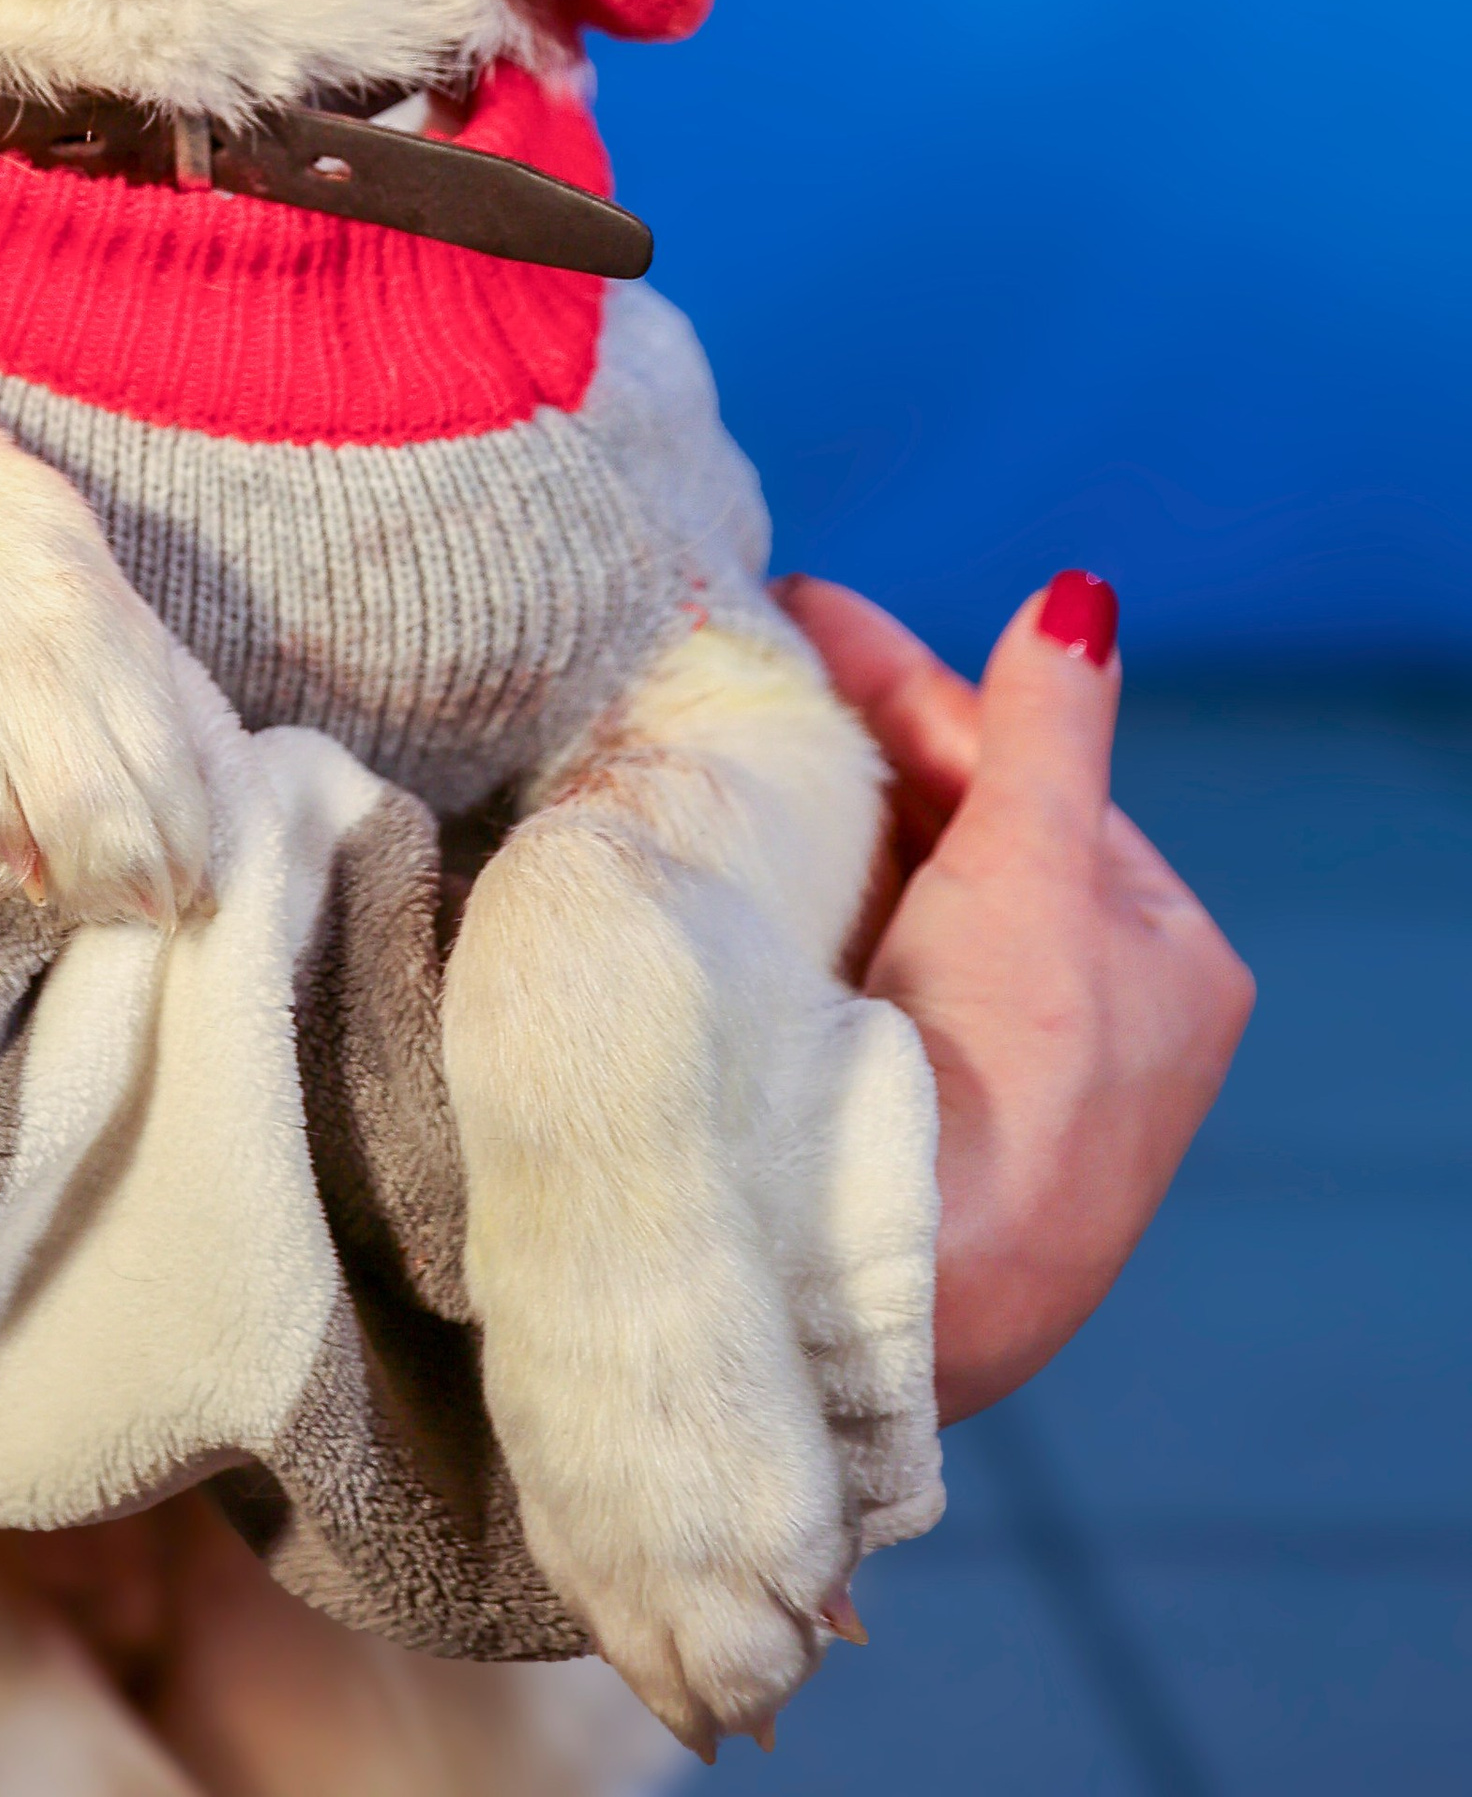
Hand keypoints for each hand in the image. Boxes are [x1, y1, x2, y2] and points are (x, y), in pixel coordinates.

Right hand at [777, 572, 1253, 1423]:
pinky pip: (849, 957)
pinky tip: (730, 834)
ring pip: (899, 893)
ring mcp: (995, 1070)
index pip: (1031, 775)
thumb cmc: (1008, 1074)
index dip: (914, 686)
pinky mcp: (904, 1110)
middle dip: (857, 741)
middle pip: (964, 828)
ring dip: (818, 810)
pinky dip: (798, 888)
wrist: (914, 1286)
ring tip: (720, 719)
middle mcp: (1096, 1014)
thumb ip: (1045, 730)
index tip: (811, 607)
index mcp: (1166, 959)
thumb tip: (1081, 601)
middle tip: (748, 644)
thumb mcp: (1034, 871)